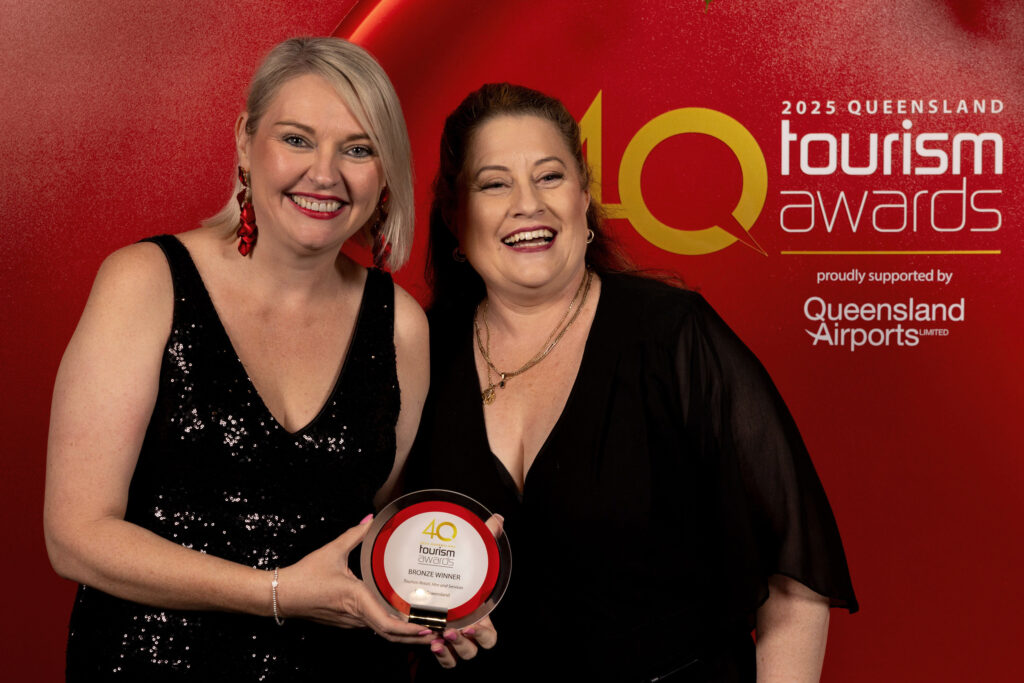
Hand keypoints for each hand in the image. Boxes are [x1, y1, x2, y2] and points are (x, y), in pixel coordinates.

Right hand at [277, 516, 433, 643]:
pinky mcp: (345, 622)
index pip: (387, 624)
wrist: (280, 595)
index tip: (427, 627)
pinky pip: (372, 626)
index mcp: (356, 599)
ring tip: (426, 627)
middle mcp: (356, 616)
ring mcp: (350, 622)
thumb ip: (354, 534)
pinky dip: (389, 627)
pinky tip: (401, 619)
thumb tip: (370, 518)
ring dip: (403, 633)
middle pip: (390, 634)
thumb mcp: (332, 551)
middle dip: (415, 636)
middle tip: (437, 632)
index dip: (410, 630)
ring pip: (381, 631)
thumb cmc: (305, 575)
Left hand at [429, 513, 503, 666]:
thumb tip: (497, 519)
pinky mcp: (436, 644)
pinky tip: (431, 642)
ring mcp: (453, 640)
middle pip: (474, 650)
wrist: (428, 582)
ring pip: (459, 657)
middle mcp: (468, 632)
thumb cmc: (457, 573)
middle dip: (466, 642)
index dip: (484, 633)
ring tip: (440, 635)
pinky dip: (441, 655)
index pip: (490, 636)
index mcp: (480, 617)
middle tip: (453, 628)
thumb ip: (485, 539)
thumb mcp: (470, 557)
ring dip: (451, 650)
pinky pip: (444, 660)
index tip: (473, 621)